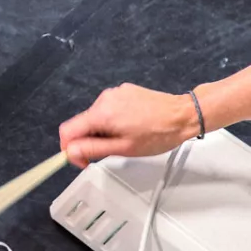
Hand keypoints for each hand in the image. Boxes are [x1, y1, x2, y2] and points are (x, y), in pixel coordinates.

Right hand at [58, 83, 199, 166]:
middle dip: (89, 140)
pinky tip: (131, 126)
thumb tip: (70, 151)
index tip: (82, 159)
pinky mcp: (124, 91)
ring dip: (103, 131)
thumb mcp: (123, 148)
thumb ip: (92, 149)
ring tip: (125, 138)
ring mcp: (115, 93)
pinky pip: (109, 108)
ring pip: (96, 117)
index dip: (70, 148)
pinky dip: (113, 120)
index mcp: (101, 113)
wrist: (183, 115)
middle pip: (82, 123)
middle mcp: (104, 98)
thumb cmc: (158, 134)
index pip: (67, 130)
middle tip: (110, 151)